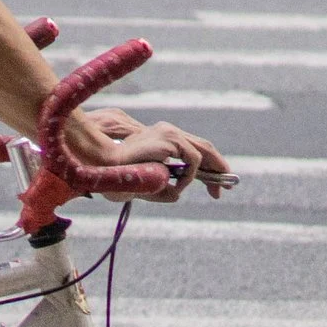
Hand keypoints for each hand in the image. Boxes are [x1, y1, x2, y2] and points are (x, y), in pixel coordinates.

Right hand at [67, 113, 228, 200]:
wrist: (103, 166)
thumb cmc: (119, 175)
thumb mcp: (148, 182)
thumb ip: (163, 187)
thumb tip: (178, 195)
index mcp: (162, 138)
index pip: (195, 149)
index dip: (210, 166)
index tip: (217, 185)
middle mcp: (168, 131)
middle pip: (205, 147)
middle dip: (219, 168)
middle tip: (223, 190)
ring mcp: (170, 132)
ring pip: (203, 152)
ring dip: (202, 174)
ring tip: (200, 188)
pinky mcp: (170, 138)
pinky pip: (193, 159)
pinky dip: (189, 175)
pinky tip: (177, 184)